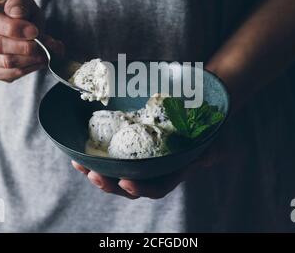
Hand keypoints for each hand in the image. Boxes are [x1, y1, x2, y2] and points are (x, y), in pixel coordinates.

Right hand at [0, 0, 63, 81]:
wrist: (11, 29)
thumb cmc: (17, 15)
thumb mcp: (22, 3)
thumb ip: (20, 5)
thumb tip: (18, 14)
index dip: (13, 28)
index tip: (34, 31)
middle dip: (24, 47)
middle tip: (43, 45)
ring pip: (5, 63)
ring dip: (30, 59)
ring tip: (45, 53)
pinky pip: (11, 74)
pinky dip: (30, 68)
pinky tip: (39, 61)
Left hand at [71, 140, 224, 199]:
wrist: (198, 106)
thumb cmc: (208, 125)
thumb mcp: (216, 137)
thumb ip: (213, 149)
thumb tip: (206, 157)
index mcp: (172, 172)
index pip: (156, 188)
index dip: (141, 189)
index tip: (125, 182)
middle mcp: (153, 168)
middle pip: (128, 185)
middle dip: (109, 184)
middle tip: (94, 175)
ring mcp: (139, 157)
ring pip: (115, 172)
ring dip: (95, 172)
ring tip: (80, 165)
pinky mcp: (128, 143)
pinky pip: (109, 153)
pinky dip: (93, 154)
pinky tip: (78, 150)